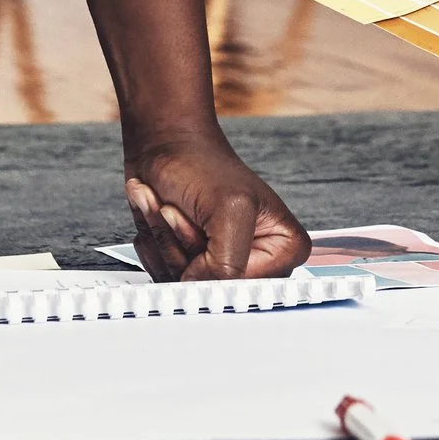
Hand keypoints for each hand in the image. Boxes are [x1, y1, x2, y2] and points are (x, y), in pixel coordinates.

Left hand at [122, 134, 307, 280]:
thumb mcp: (229, 210)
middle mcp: (256, 261)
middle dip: (181, 248)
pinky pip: (163, 274)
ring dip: (163, 240)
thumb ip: (227, 265)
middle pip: (211, 288)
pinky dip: (153, 243)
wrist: (163, 146)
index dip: (213, 266)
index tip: (204, 232)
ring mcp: (221, 262)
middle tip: (176, 209)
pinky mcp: (190, 262)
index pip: (244, 287)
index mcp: (285, 248)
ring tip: (167, 204)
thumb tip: (201, 294)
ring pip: (182, 282)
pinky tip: (159, 213)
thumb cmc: (200, 164)